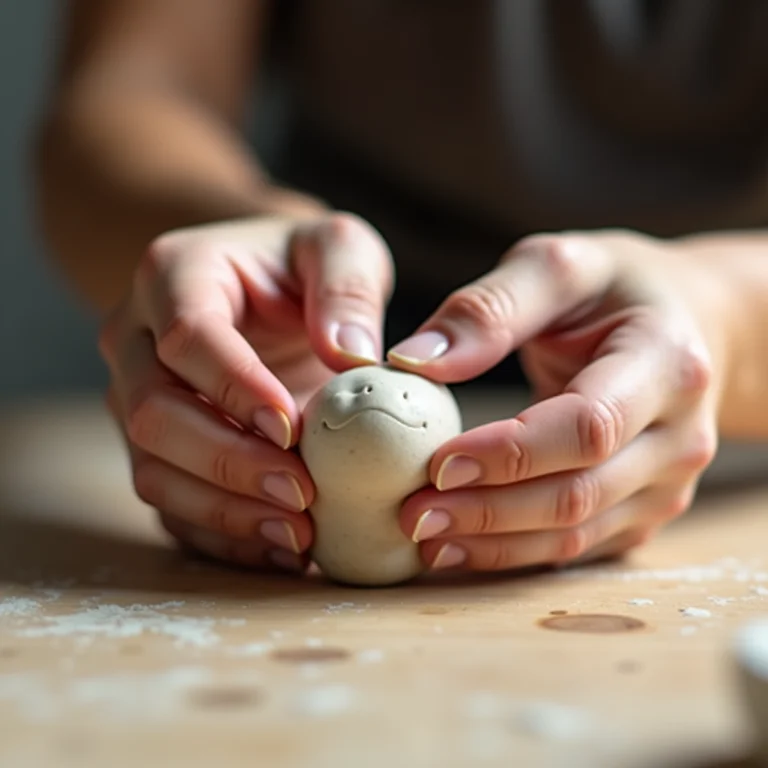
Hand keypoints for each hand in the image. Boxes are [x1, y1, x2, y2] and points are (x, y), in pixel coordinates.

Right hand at [99, 213, 392, 571]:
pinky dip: (220, 535)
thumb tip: (351, 356)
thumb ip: (349, 288)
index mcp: (174, 275)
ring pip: (152, 468)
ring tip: (298, 534)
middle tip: (302, 493)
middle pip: (155, 413)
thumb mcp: (340, 249)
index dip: (234, 387)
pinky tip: (279, 550)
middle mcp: (135, 338)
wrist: (264, 289)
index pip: (187, 337)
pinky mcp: (154, 446)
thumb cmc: (302, 265)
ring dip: (224, 510)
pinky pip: (169, 503)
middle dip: (229, 461)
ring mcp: (135, 397)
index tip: (292, 428)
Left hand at [391, 231, 723, 572]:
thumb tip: (411, 360)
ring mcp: (668, 482)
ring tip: (423, 536)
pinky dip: (515, 554)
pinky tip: (461, 546)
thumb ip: (489, 308)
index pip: (587, 426)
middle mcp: (680, 435)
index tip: (437, 463)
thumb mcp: (557, 267)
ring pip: (575, 534)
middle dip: (488, 510)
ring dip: (494, 544)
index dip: (509, 453)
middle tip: (412, 511)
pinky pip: (578, 548)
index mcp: (667, 363)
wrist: (684, 324)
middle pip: (578, 494)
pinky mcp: (645, 509)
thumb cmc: (612, 290)